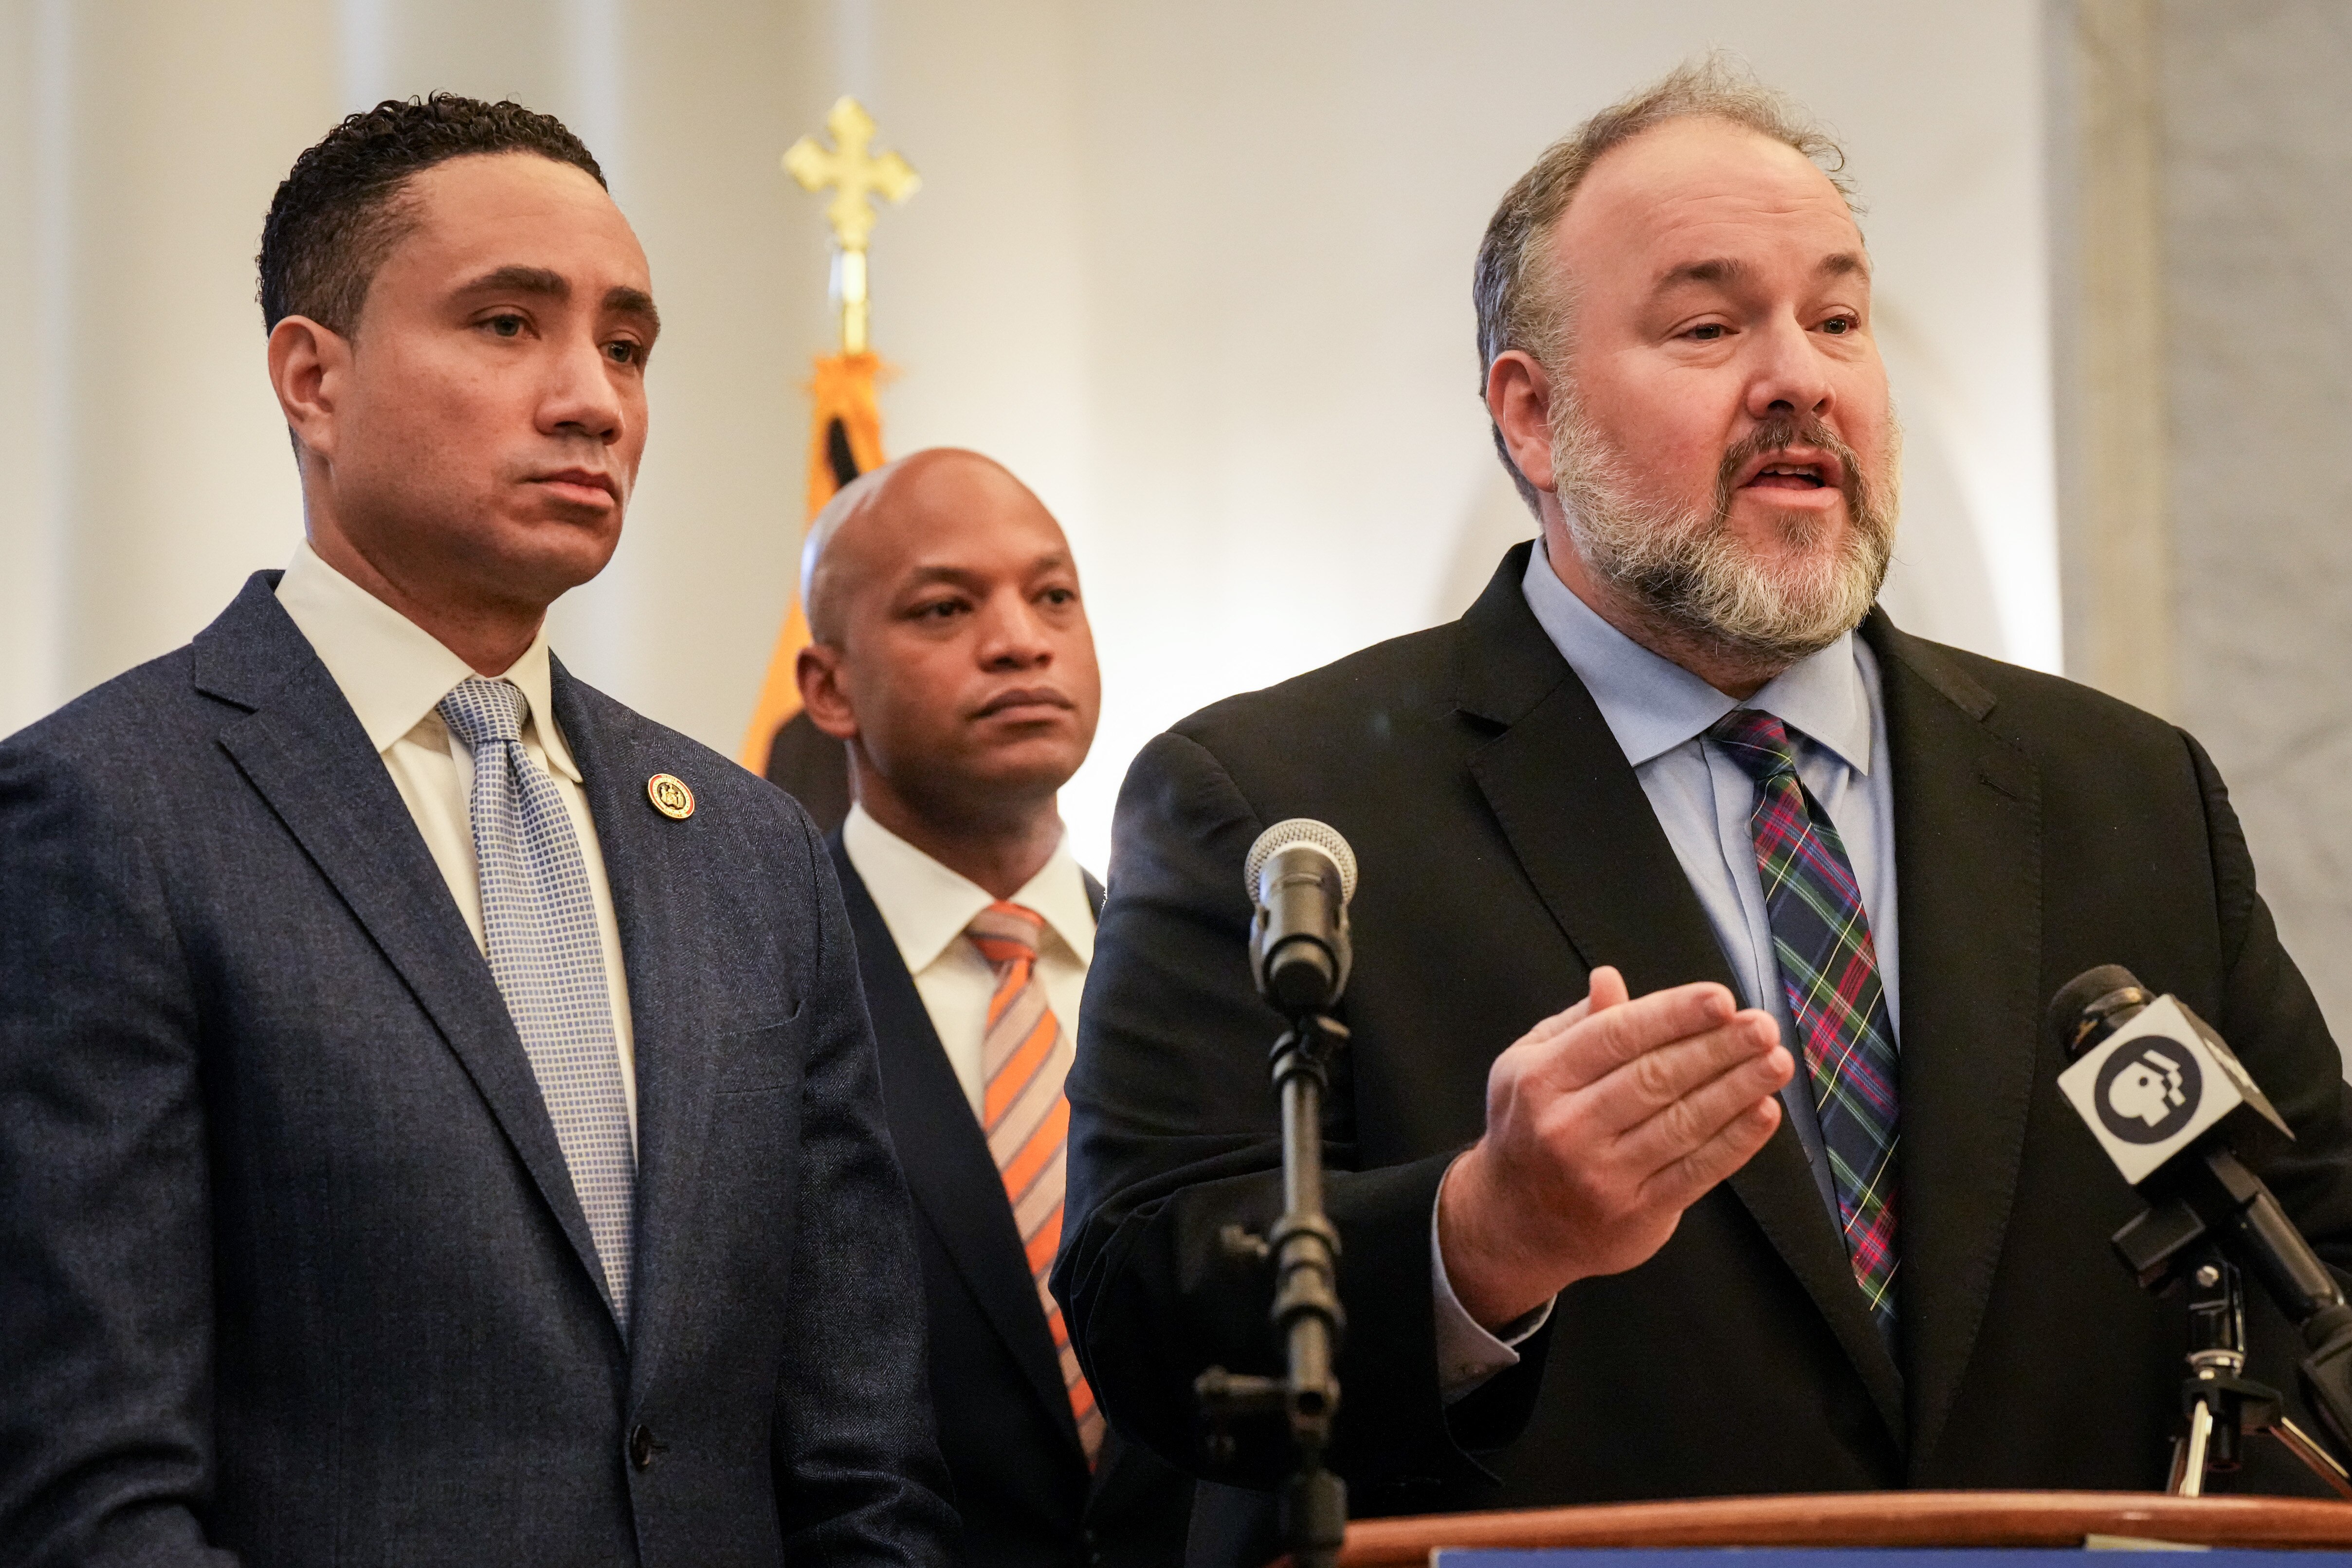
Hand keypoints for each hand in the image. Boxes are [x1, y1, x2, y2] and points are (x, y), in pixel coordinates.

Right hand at [1436, 966, 1791, 1328]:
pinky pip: (1695, 1171)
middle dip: (1717, 1048)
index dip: (1673, 1015)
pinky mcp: (1635, 1214)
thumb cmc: (1528, 1129)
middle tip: (1762, 1025)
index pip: (1616, 1035)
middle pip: (1655, 1077)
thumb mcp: (1528, 1067)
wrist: (1512, 1225)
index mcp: (1541, 1079)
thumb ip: (1576, 1025)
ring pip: (1682, 1123)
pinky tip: (1763, 1113)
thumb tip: (1610, 978)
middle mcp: (1567, 1126)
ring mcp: (1602, 1175)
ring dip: (1737, 1089)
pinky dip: (1734, 1141)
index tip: (1722, 998)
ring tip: (1776, 1062)